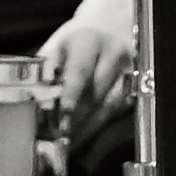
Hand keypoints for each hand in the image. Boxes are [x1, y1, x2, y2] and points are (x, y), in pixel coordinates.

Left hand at [42, 1, 138, 138]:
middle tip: (58, 136)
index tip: (62, 114)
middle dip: (76, 118)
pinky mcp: (135, 86)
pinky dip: (97, 127)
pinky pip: (116, 113)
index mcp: (88, 41)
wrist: (105, 33)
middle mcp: (113, 53)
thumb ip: (47, 74)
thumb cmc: (75, 46)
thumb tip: (39, 103)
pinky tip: (82, 137)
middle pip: (95, 92)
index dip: (71, 94)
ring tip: (68, 142)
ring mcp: (128, 70)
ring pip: (108, 106)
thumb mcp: (56, 51)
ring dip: (87, 127)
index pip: (80, 70)